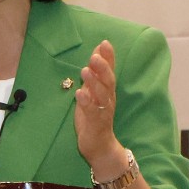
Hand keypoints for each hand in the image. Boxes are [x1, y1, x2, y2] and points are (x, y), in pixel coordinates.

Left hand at [74, 40, 125, 174]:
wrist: (100, 146)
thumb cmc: (94, 117)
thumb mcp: (93, 92)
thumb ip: (95, 74)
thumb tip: (96, 53)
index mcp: (107, 90)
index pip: (109, 71)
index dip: (108, 57)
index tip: (105, 43)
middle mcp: (108, 99)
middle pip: (108, 81)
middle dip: (103, 67)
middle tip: (95, 56)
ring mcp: (103, 111)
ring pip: (102, 95)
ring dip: (94, 82)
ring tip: (86, 70)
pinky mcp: (96, 123)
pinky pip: (92, 111)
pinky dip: (87, 102)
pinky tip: (80, 93)